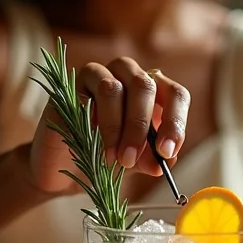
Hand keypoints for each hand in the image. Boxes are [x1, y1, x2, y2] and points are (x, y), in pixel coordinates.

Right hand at [29, 58, 189, 192]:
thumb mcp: (135, 163)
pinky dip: (90, 121)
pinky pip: (82, 95)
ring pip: (112, 87)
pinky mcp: (73, 85)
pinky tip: (90, 142)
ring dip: (114, 126)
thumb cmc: (108, 158)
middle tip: (130, 159)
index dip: (174, 122)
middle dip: (140, 126)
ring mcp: (100, 76)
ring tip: (110, 158)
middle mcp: (131, 76)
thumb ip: (150, 159)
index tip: (165, 153)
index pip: (175, 95)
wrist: (66, 167)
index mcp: (155, 92)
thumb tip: (165, 161)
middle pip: (145, 85)